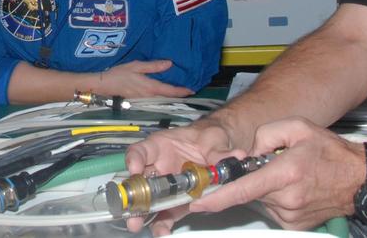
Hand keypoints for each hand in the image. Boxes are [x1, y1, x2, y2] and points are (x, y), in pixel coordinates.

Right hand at [94, 59, 193, 98]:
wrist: (104, 85)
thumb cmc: (119, 74)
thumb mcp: (137, 66)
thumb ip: (153, 66)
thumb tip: (170, 64)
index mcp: (151, 87)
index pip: (171, 91)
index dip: (183, 91)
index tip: (193, 90)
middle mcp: (150, 96)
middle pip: (168, 97)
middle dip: (179, 93)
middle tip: (189, 88)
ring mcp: (145, 100)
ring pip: (162, 98)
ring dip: (171, 95)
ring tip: (180, 88)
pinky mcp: (140, 100)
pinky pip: (155, 98)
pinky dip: (163, 95)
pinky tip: (164, 90)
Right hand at [125, 116, 237, 233]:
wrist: (218, 149)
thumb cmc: (209, 138)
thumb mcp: (215, 139)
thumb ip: (220, 151)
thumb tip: (234, 156)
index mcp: (161, 147)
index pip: (141, 151)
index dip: (134, 160)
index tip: (135, 169)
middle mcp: (159, 167)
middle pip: (140, 181)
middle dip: (133, 195)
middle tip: (131, 205)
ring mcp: (167, 187)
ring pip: (150, 200)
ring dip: (143, 213)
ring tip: (139, 224)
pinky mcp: (177, 202)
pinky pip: (166, 213)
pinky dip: (163, 223)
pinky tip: (163, 231)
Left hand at [199, 118, 359, 230]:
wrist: (360, 179)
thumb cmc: (331, 153)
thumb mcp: (297, 127)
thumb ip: (265, 134)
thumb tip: (248, 153)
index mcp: (285, 173)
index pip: (242, 189)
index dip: (215, 197)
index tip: (197, 200)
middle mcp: (286, 199)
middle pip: (250, 190)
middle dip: (252, 177)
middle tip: (274, 164)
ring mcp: (290, 215)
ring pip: (261, 199)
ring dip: (266, 187)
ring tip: (291, 175)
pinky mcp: (294, 225)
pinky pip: (272, 208)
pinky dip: (276, 197)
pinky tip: (295, 188)